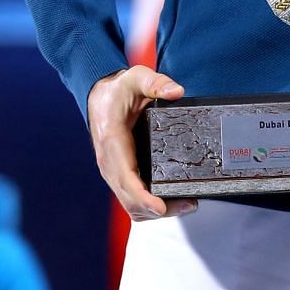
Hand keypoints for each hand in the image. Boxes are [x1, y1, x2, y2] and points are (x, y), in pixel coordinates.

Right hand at [87, 65, 194, 220]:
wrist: (99, 95)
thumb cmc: (118, 89)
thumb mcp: (136, 77)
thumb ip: (156, 83)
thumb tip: (177, 92)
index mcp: (113, 143)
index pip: (126, 179)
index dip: (143, 197)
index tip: (161, 207)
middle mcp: (110, 163)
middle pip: (130, 199)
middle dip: (159, 209)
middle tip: (190, 203)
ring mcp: (113, 171)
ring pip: (131, 204)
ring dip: (155, 211)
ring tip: (187, 203)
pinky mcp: (120, 173)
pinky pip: (132, 198)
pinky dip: (150, 205)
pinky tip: (172, 200)